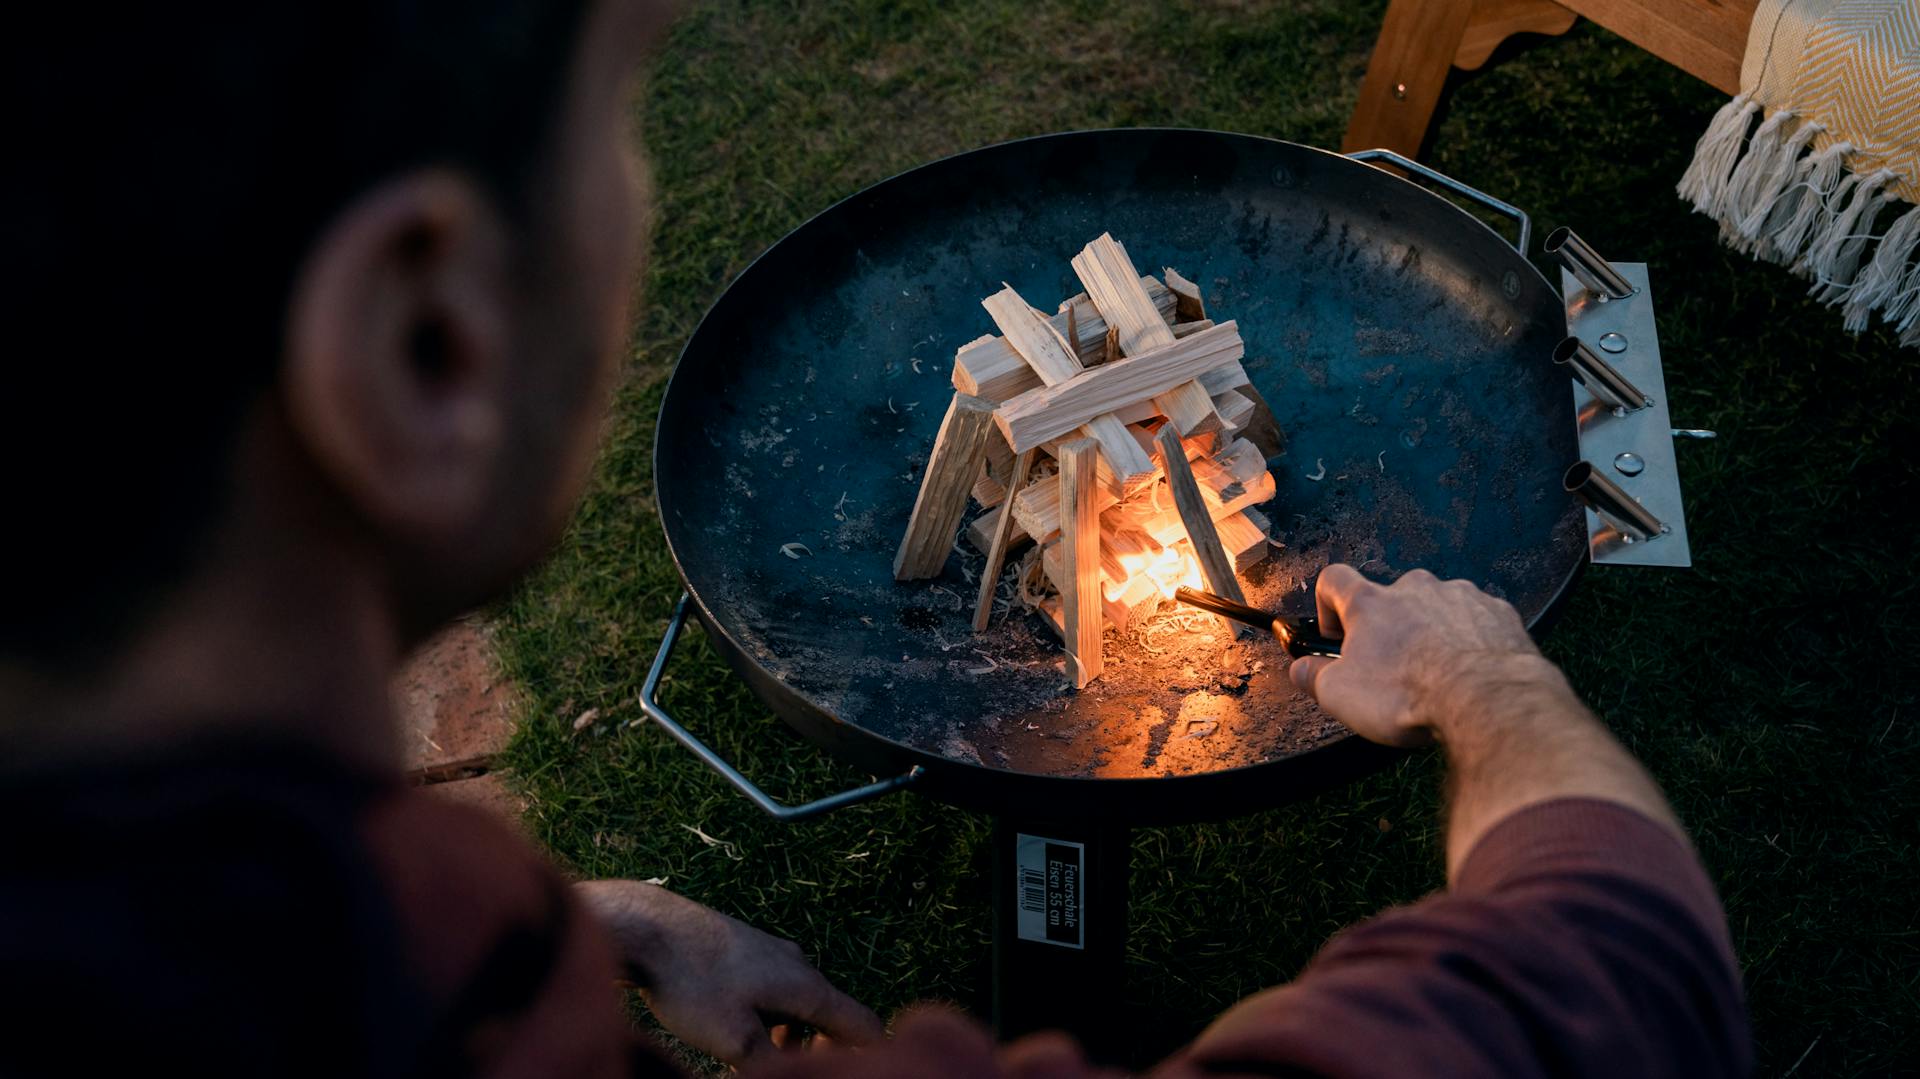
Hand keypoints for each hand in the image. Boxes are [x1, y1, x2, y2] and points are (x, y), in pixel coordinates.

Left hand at [574, 880, 882, 1064]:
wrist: (648, 928)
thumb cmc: (692, 985)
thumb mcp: (737, 1043)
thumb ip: (775, 1064)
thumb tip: (790, 1070)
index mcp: (808, 987)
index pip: (862, 1026)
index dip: (865, 1057)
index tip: (839, 1073)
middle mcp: (798, 963)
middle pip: (828, 1017)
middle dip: (814, 1052)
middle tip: (782, 1071)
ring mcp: (770, 951)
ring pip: (795, 1003)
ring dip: (787, 1035)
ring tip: (751, 1056)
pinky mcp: (743, 947)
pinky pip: (770, 988)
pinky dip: (765, 1014)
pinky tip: (732, 1025)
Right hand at [1288, 565, 1550, 745]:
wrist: (1485, 700)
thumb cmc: (1408, 694)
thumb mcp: (1339, 695)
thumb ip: (1312, 677)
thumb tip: (1300, 670)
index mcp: (1371, 602)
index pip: (1334, 578)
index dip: (1328, 604)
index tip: (1337, 635)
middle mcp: (1415, 587)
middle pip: (1392, 597)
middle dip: (1389, 628)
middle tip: (1392, 668)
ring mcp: (1460, 595)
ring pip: (1436, 608)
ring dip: (1431, 632)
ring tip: (1436, 674)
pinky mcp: (1497, 612)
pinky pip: (1476, 620)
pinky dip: (1469, 640)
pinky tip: (1469, 672)